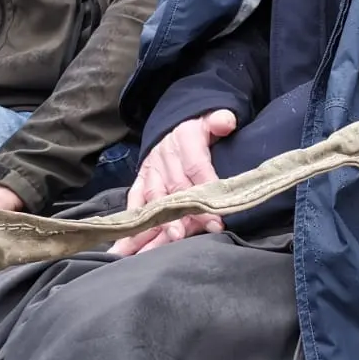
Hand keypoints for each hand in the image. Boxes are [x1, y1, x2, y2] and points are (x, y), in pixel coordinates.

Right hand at [109, 109, 236, 255]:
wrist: (175, 124)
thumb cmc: (199, 129)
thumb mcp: (210, 118)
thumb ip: (220, 120)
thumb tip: (226, 122)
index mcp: (184, 139)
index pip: (196, 167)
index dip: (205, 190)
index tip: (216, 217)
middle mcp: (164, 155)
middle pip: (174, 187)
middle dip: (184, 213)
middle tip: (191, 234)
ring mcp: (150, 168)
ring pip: (154, 197)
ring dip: (159, 221)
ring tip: (166, 241)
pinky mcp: (140, 179)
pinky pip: (135, 199)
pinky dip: (135, 219)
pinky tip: (132, 239)